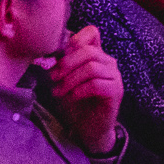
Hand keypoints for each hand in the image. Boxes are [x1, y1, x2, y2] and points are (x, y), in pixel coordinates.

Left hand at [48, 26, 122, 153]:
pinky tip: (70, 98)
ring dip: (70, 80)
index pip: (92, 33)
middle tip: (52, 77)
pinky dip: (78, 90)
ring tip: (58, 92)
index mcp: (96, 55)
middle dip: (66, 64)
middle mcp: (108, 62)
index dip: (76, 38)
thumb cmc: (76, 104)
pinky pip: (96, 85)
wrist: (89, 130)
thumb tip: (48, 54)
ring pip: (91, 67)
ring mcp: (114, 77)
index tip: (58, 55)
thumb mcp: (66, 81)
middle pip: (88, 51)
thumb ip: (63, 66)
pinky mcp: (115, 92)